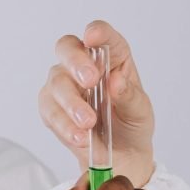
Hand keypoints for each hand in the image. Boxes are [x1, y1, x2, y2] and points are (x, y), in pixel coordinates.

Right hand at [39, 21, 154, 186]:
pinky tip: (79, 136)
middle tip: (90, 81)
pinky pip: (49, 110)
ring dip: (72, 102)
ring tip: (89, 123)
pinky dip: (63, 124)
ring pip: (57, 81)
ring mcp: (65, 84)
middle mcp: (84, 65)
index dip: (97, 32)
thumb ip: (129, 96)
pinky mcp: (51, 107)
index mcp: (112, 57)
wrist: (120, 157)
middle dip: (76, 62)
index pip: (103, 35)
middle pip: (68, 48)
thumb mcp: (140, 112)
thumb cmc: (131, 124)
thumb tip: (116, 81)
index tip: (93, 36)